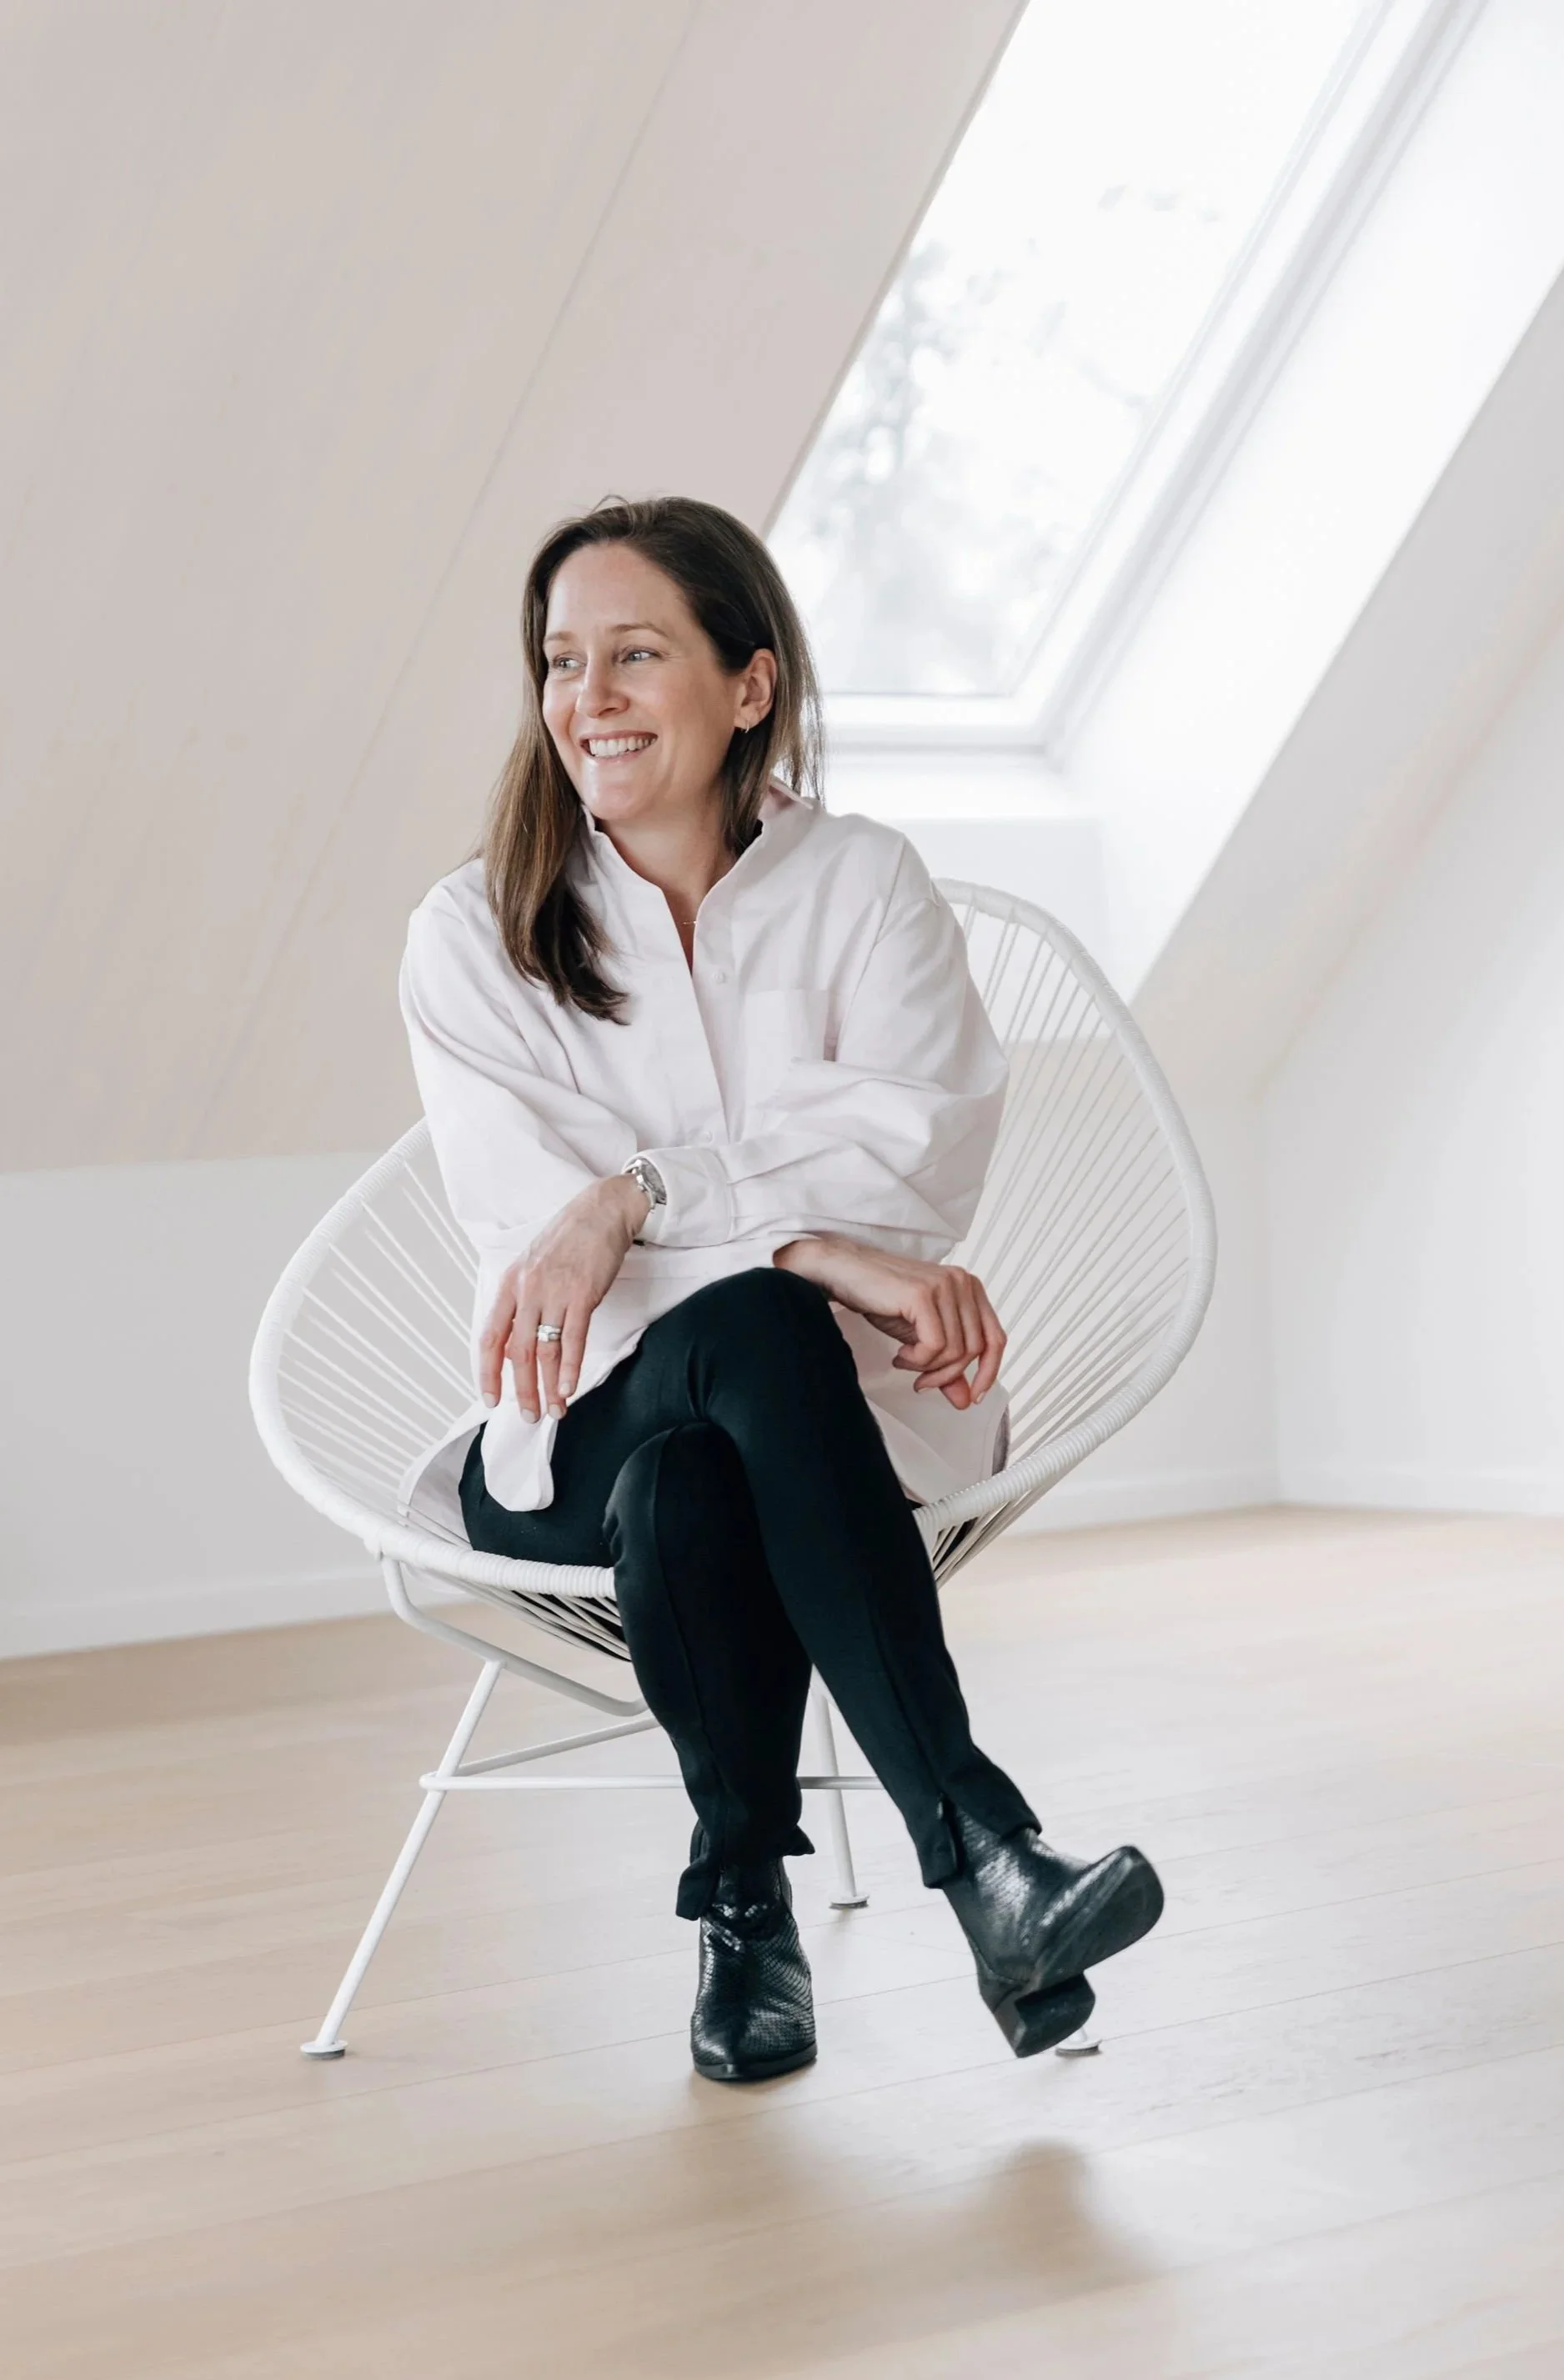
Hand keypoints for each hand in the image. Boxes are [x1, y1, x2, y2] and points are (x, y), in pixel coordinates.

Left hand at [480, 1175, 649, 1421]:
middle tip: (528, 1416)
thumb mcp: (533, 1264)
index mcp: (509, 1284)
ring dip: (548, 1386)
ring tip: (553, 1411)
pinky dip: (571, 1367)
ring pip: (545, 1351)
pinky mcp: (582, 1294)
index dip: (487, 1372)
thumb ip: (523, 1300)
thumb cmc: (570, 1237)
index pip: (489, 1336)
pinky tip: (570, 1388)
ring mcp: (554, 1292)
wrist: (602, 1210)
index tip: (490, 1398)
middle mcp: (527, 1290)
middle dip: (522, 1390)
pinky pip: (573, 1339)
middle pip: (517, 1351)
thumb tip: (519, 1340)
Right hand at [774, 1234, 1004, 1409]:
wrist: (845, 1272)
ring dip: (927, 1368)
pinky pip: (934, 1345)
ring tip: (905, 1361)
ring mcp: (945, 1286)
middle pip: (974, 1350)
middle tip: (921, 1382)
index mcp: (971, 1288)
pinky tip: (899, 1354)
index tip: (973, 1396)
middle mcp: (964, 1283)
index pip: (996, 1338)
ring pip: (954, 1350)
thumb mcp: (921, 1336)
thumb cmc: (882, 1298)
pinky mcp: (923, 1294)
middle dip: (946, 1375)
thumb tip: (965, 1400)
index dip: (989, 1372)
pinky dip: (916, 1360)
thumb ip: (946, 1365)